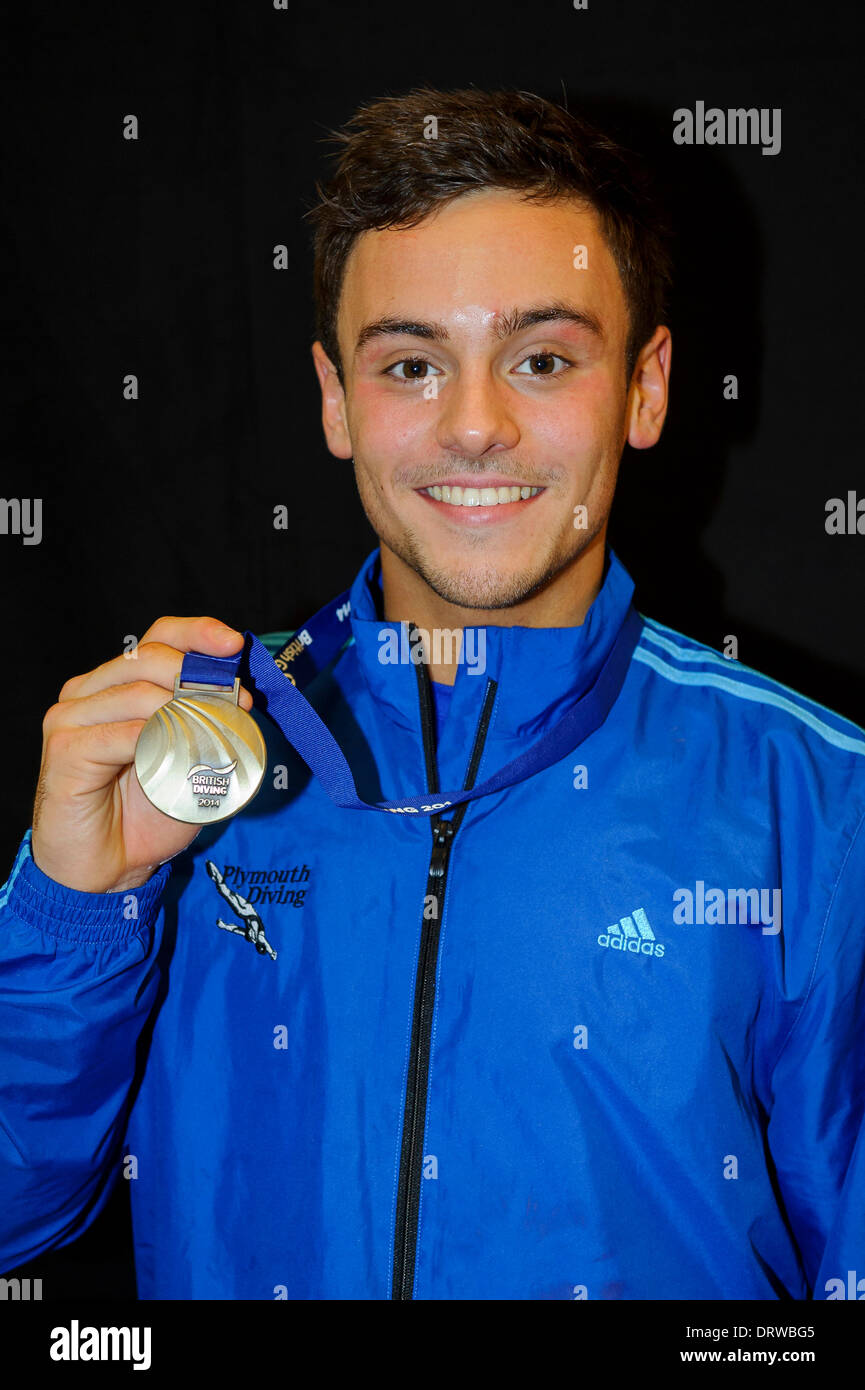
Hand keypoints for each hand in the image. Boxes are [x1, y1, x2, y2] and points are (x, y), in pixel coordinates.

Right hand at [30, 618, 253, 892]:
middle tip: (238, 704)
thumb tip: (241, 698)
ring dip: (185, 713)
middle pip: (149, 658)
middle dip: (202, 678)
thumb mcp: (190, 762)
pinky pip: (122, 734)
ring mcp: (71, 718)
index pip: (157, 638)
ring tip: (212, 738)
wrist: (108, 870)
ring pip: (138, 693)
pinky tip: (174, 760)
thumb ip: (207, 726)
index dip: (198, 634)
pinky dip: (157, 743)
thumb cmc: (146, 815)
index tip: (234, 645)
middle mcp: (88, 692)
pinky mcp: (65, 749)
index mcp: (116, 685)